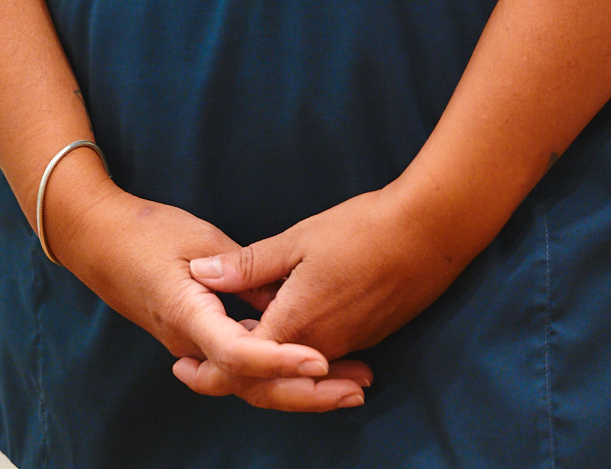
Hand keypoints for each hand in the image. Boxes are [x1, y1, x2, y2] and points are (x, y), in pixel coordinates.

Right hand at [47, 167, 371, 412]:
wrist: (97, 239)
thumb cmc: (144, 231)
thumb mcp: (198, 239)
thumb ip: (242, 269)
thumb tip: (280, 298)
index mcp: (187, 315)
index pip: (238, 353)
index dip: (280, 359)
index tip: (320, 360)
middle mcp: (191, 344)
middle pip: (251, 385)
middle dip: (304, 393)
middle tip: (355, 390)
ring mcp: (195, 346)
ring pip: (250, 382)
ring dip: (299, 386)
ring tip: (350, 384)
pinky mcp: (201, 338)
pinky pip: (243, 364)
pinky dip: (278, 367)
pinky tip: (312, 365)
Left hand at [178, 182, 456, 398]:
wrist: (429, 234)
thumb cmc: (361, 230)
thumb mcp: (297, 239)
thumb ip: (248, 264)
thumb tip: (200, 273)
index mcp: (295, 325)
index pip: (241, 366)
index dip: (209, 372)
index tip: (181, 367)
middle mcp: (319, 348)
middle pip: (265, 379)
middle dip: (229, 377)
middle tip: (193, 369)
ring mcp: (346, 346)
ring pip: (292, 370)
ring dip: (262, 364)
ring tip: (232, 348)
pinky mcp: (365, 337)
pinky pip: (318, 359)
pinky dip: (291, 356)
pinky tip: (279, 333)